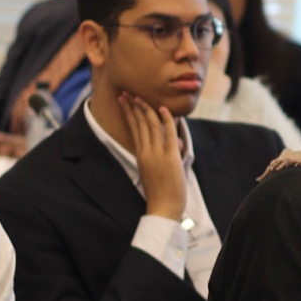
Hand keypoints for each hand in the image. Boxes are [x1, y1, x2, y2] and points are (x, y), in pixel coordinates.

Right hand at [121, 92, 187, 219]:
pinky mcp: (170, 157)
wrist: (163, 208)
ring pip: (149, 126)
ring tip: (138, 96)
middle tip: (126, 92)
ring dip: (144, 109)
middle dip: (132, 106)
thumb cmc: (161, 193)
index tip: (123, 101)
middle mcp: (146, 152)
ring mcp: (157, 154)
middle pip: (138, 124)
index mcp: (140, 155)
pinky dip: (167, 120)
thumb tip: (176, 144)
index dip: (128, 114)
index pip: (133, 129)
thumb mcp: (156, 172)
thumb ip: (162, 156)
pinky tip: (163, 109)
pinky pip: (168, 134)